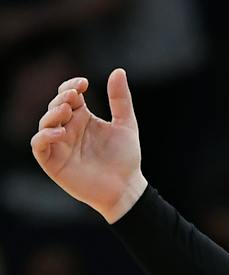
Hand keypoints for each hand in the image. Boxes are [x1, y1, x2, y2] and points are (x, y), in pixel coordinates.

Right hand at [31, 69, 146, 223]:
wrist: (127, 188)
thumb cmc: (125, 159)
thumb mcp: (126, 125)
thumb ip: (121, 100)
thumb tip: (118, 70)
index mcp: (82, 118)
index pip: (68, 95)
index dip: (71, 86)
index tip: (83, 83)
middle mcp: (68, 129)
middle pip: (55, 107)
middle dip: (61, 99)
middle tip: (74, 97)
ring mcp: (59, 145)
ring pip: (45, 123)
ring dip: (52, 114)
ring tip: (67, 111)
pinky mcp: (53, 162)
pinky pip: (39, 146)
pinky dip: (44, 136)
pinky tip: (60, 133)